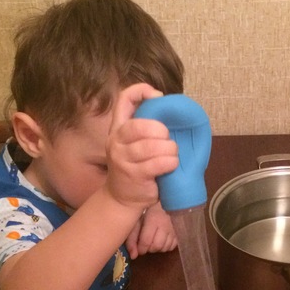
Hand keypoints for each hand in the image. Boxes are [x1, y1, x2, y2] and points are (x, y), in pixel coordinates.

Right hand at [105, 84, 178, 211]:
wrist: (121, 198)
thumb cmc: (135, 166)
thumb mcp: (134, 144)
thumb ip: (146, 128)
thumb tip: (173, 110)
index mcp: (118, 127)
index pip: (124, 99)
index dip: (141, 91)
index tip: (159, 97)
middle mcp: (116, 140)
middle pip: (139, 125)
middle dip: (160, 130)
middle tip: (168, 139)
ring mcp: (122, 158)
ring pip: (150, 146)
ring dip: (169, 149)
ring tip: (172, 154)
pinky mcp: (133, 174)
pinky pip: (156, 163)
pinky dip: (169, 162)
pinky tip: (171, 165)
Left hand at [126, 202, 177, 258]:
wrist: (166, 200)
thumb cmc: (149, 210)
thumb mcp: (137, 221)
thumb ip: (132, 238)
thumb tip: (133, 256)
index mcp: (153, 220)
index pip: (146, 242)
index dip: (141, 249)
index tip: (139, 248)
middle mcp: (166, 225)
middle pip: (156, 247)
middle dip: (149, 248)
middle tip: (146, 243)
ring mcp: (175, 229)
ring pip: (165, 248)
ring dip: (157, 248)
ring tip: (154, 240)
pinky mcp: (180, 232)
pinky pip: (172, 246)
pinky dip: (166, 246)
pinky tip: (162, 240)